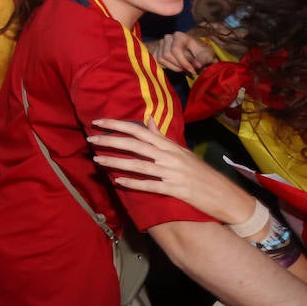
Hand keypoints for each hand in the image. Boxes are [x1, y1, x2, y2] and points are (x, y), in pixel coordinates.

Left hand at [89, 118, 255, 224]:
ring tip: (97, 160)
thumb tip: (148, 119)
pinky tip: (118, 181)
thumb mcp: (182, 152)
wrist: (226, 196)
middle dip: (111, 140)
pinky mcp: (176, 190)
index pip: (139, 130)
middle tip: (91, 139)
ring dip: (116, 162)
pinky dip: (134, 183)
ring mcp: (173, 173)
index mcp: (170, 146)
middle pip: (135, 145)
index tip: (98, 122)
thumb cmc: (201, 173)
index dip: (117, 125)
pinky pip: (151, 185)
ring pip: (139, 164)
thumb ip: (162, 137)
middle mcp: (170, 156)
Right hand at [151, 31, 214, 74]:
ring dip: (173, 67)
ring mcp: (161, 44)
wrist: (196, 52)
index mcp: (179, 36)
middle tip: (188, 70)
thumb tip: (197, 65)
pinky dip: (166, 66)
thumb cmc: (201, 53)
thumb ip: (203, 59)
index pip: (175, 50)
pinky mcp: (157, 50)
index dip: (183, 62)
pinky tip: (176, 67)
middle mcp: (168, 37)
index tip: (192, 71)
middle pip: (167, 55)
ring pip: (161, 59)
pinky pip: (157, 61)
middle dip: (178, 65)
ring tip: (183, 68)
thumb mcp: (207, 55)